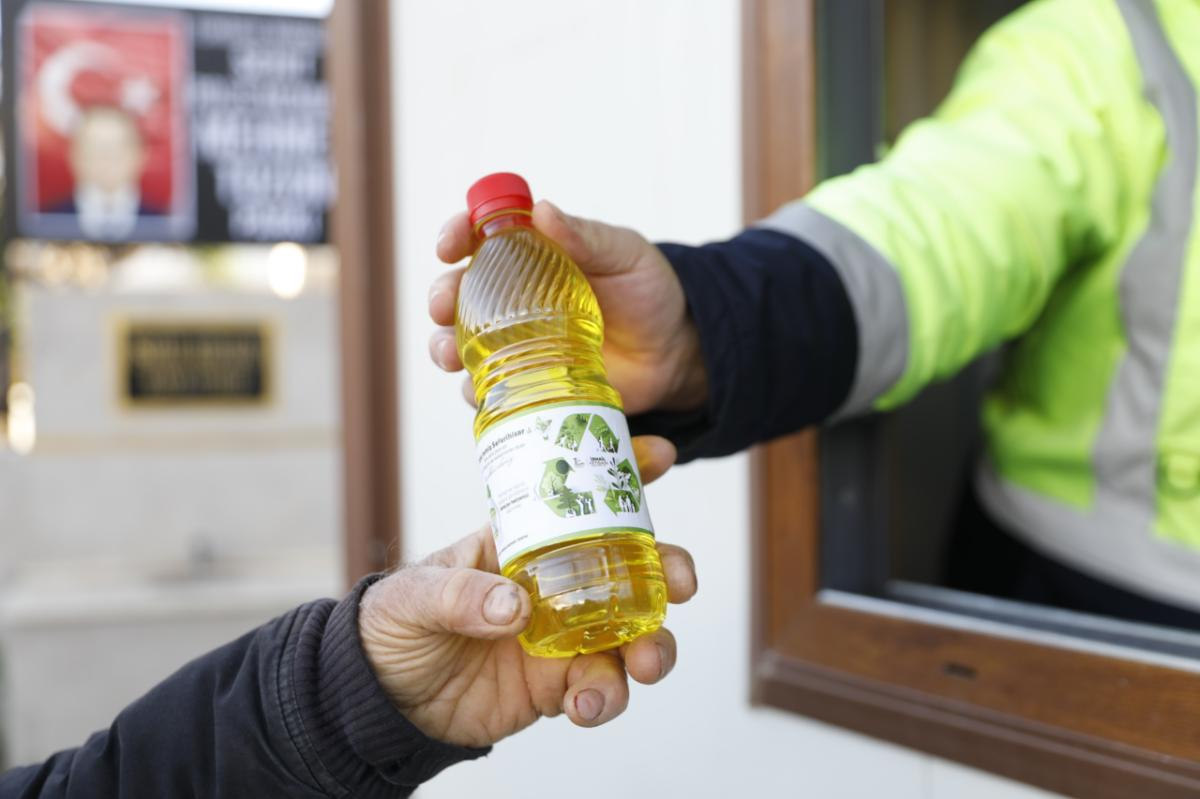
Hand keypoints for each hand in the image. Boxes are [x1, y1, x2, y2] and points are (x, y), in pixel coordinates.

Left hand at [358, 438, 695, 747]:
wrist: (382, 701)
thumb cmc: (395, 624)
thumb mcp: (414, 596)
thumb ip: (460, 596)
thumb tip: (514, 607)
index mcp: (526, 543)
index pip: (581, 499)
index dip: (625, 474)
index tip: (660, 456)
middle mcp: (558, 584)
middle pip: (633, 569)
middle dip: (669, 571)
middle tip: (681, 584)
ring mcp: (565, 635)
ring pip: (635, 633)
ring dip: (655, 645)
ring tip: (644, 664)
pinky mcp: (559, 685)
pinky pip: (601, 689)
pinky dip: (604, 699)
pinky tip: (583, 707)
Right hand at [428, 200, 708, 414]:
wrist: (674, 353)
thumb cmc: (648, 292)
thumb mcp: (625, 254)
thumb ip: (586, 236)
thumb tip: (542, 210)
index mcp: (530, 254)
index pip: (479, 235)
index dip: (456, 234)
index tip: (450, 243)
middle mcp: (512, 297)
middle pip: (455, 292)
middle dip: (439, 296)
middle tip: (444, 305)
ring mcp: (515, 342)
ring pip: (459, 343)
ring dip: (444, 346)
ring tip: (451, 354)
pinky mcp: (526, 381)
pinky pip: (488, 388)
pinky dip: (474, 390)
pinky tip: (479, 390)